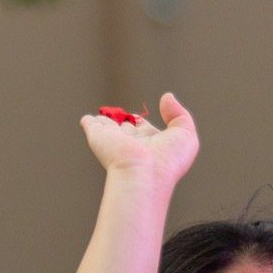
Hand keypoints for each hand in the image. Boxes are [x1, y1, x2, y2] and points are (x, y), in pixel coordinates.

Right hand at [80, 92, 197, 184]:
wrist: (143, 174)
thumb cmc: (167, 160)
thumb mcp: (185, 134)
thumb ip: (178, 113)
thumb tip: (166, 97)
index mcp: (152, 144)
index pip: (146, 129)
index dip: (145, 123)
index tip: (143, 118)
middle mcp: (133, 143)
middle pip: (129, 128)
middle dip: (129, 122)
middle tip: (131, 118)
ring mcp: (116, 140)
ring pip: (111, 128)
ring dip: (108, 122)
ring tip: (106, 115)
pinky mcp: (100, 137)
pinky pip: (92, 126)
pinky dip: (89, 122)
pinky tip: (87, 120)